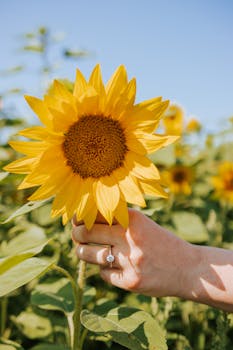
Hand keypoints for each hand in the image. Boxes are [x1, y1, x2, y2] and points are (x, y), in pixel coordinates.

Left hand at [72, 209, 194, 297]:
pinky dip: (105, 270)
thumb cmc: (160, 243)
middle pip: (86, 233)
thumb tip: (81, 222)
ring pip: (90, 255)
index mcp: (133, 219)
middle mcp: (130, 238)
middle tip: (76, 235)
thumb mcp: (142, 225)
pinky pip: (104, 274)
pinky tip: (114, 267)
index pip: (95, 213)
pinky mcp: (131, 281)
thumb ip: (116, 222)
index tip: (75, 219)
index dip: (80, 217)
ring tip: (85, 250)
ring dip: (84, 252)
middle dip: (76, 234)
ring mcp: (130, 261)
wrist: (188, 268)